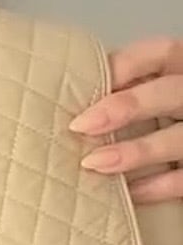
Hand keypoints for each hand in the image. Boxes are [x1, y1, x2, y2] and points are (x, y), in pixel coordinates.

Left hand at [70, 37, 182, 202]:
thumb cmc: (162, 117)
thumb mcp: (153, 94)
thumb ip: (127, 87)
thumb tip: (72, 95)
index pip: (163, 53)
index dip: (125, 64)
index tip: (84, 82)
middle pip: (170, 92)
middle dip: (126, 106)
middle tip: (81, 124)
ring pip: (179, 138)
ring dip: (135, 151)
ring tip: (93, 162)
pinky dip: (154, 187)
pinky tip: (125, 191)